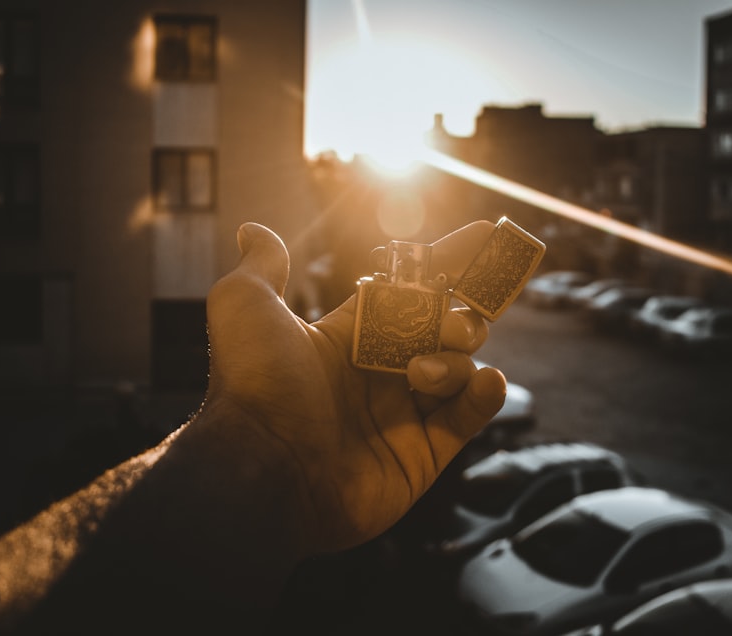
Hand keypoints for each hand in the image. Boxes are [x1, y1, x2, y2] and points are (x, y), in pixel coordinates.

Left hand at [199, 221, 506, 553]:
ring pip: (459, 371)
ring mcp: (402, 415)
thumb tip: (252, 229)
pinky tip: (486, 381)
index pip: (412, 292)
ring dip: (455, 360)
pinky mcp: (420, 456)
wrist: (260, 467)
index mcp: (351, 337)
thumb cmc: (253, 386)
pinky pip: (466, 419)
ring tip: (421, 373)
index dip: (447, 263)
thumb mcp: (245, 306)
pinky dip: (484, 396)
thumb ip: (262, 265)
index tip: (483, 234)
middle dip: (460, 316)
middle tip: (448, 325)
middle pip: (444, 331)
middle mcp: (380, 373)